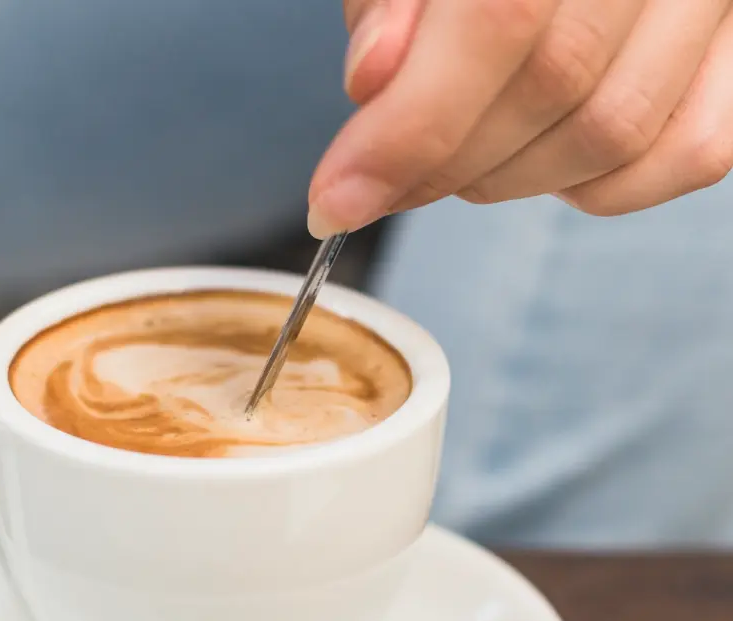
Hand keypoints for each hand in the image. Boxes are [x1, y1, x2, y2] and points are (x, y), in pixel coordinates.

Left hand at [308, 0, 732, 235]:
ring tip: (450, 157)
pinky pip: (687, 154)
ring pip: (614, 132)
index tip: (334, 200)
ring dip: (505, 176)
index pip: (501, 19)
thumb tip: (376, 80)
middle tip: (379, 181)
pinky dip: (596, 187)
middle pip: (556, 85)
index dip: (409, 129)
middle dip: (440, 162)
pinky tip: (537, 158)